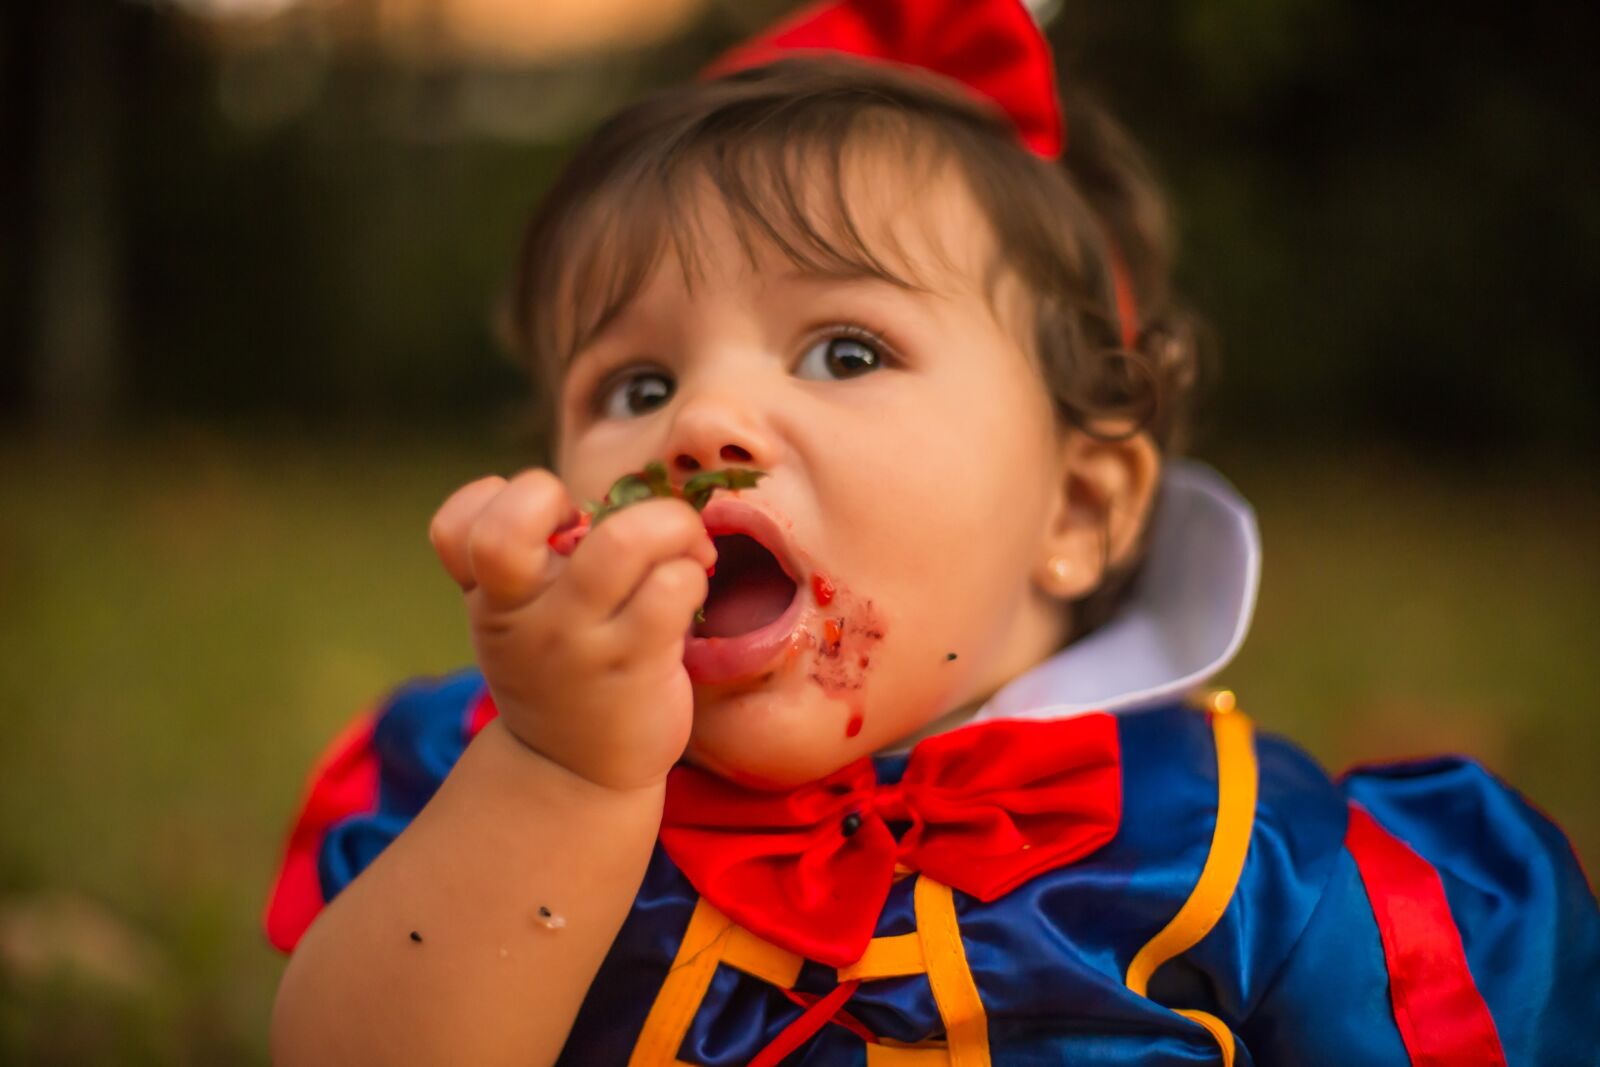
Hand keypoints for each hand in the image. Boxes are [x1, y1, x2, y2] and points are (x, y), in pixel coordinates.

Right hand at [429, 470, 716, 791]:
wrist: (574, 773)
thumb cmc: (557, 671)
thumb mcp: (517, 620)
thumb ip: (534, 560)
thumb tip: (616, 498)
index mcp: (489, 596)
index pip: (456, 525)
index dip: (499, 498)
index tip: (549, 518)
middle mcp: (523, 615)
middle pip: (511, 527)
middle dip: (559, 493)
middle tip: (604, 520)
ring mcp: (577, 642)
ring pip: (623, 542)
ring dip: (669, 525)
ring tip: (683, 548)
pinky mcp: (636, 664)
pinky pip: (673, 587)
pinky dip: (693, 574)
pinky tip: (690, 590)